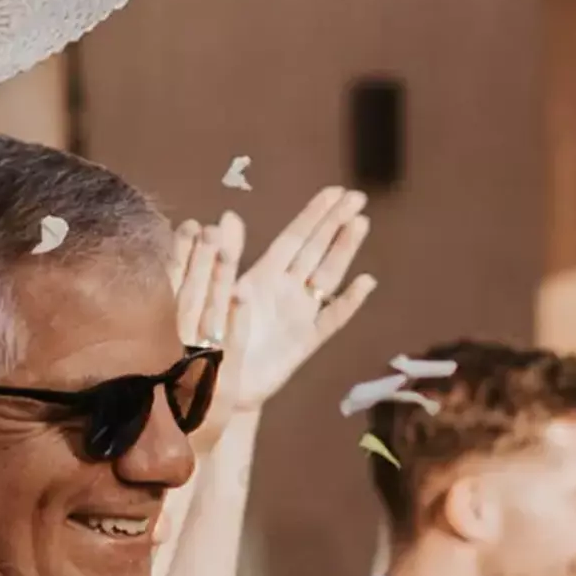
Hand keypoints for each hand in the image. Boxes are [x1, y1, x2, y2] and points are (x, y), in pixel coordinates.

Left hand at [209, 187, 376, 417]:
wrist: (215, 383)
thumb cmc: (210, 336)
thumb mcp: (210, 292)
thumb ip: (223, 256)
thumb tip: (229, 217)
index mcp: (264, 275)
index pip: (295, 237)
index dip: (314, 214)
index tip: (335, 192)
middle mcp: (287, 290)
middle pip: (317, 250)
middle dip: (337, 223)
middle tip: (358, 197)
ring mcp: (300, 314)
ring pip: (328, 276)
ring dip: (345, 251)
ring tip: (361, 224)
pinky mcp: (307, 341)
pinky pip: (332, 319)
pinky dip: (349, 302)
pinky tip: (365, 282)